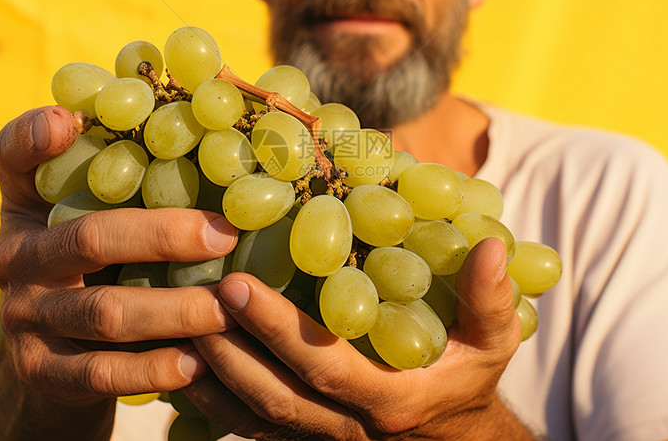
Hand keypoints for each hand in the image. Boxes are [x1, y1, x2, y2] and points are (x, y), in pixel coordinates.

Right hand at [0, 106, 239, 401]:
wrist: (59, 359)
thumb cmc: (101, 266)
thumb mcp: (101, 216)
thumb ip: (134, 178)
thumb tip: (220, 125)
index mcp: (30, 204)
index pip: (12, 156)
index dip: (33, 136)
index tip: (68, 122)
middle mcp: (17, 255)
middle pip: (89, 238)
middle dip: (163, 236)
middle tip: (224, 236)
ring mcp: (24, 315)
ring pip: (105, 311)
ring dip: (175, 311)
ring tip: (228, 308)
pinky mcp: (41, 371)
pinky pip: (101, 372)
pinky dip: (154, 368)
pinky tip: (198, 362)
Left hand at [187, 238, 527, 439]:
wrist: (456, 438)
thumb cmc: (470, 378)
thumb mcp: (493, 341)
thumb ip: (491, 298)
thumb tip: (491, 246)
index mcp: (391, 399)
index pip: (323, 366)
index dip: (278, 330)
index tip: (238, 284)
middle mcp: (350, 428)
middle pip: (275, 395)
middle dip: (230, 347)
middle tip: (191, 296)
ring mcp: (322, 440)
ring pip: (254, 418)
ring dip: (212, 375)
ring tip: (174, 325)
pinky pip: (250, 429)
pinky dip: (213, 402)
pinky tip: (182, 367)